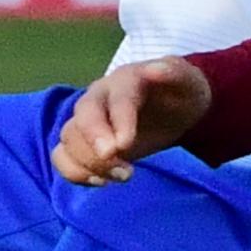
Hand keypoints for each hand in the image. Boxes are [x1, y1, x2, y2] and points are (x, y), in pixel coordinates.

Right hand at [53, 57, 211, 186]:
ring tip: (125, 175)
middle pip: (82, 117)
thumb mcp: (188, 80)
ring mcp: (88, 121)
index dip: (118, 120)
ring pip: (69, 140)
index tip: (125, 145)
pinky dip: (76, 173)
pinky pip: (63, 157)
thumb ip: (175, 73)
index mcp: (125, 81)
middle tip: (120, 167)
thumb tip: (156, 70)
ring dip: (90, 163)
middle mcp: (99, 98)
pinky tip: (103, 181)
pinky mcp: (84, 144)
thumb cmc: (180, 93)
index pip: (116, 97)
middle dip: (93, 143)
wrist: (173, 106)